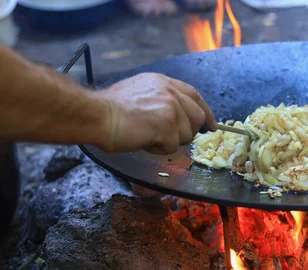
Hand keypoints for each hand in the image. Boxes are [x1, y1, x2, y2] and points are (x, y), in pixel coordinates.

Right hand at [95, 73, 217, 153]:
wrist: (96, 115)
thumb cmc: (111, 110)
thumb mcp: (140, 94)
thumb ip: (162, 101)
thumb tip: (179, 119)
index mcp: (163, 82)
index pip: (195, 96)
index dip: (206, 112)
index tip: (211, 126)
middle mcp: (170, 92)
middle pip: (197, 118)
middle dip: (186, 132)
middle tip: (165, 136)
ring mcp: (170, 107)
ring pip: (186, 135)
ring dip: (168, 141)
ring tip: (146, 134)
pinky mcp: (166, 124)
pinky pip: (172, 146)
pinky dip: (158, 148)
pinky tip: (143, 140)